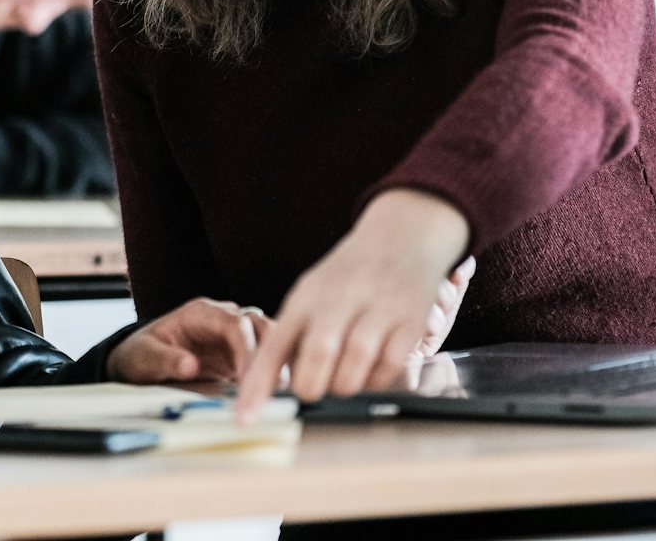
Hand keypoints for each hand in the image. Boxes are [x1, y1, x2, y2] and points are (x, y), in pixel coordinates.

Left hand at [106, 298, 272, 383]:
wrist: (141, 360)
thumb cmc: (141, 354)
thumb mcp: (144, 357)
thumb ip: (166, 360)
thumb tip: (190, 365)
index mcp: (201, 313)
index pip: (233, 324)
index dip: (246, 349)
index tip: (248, 378)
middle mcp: (222, 318)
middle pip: (258, 326)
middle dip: (270, 355)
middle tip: (275, 388)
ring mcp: (234, 335)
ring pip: (268, 338)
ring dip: (278, 362)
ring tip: (283, 392)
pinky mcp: (239, 354)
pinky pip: (265, 356)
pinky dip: (276, 369)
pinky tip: (282, 391)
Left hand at [235, 188, 468, 423]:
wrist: (402, 235)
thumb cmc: (349, 275)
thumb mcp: (311, 293)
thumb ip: (293, 334)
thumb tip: (268, 384)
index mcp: (306, 298)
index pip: (273, 347)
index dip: (257, 387)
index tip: (244, 420)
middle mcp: (339, 301)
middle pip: (317, 356)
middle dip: (310, 386)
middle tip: (311, 388)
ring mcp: (377, 309)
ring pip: (354, 365)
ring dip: (345, 385)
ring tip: (344, 377)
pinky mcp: (410, 319)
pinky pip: (389, 365)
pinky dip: (378, 379)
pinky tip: (373, 369)